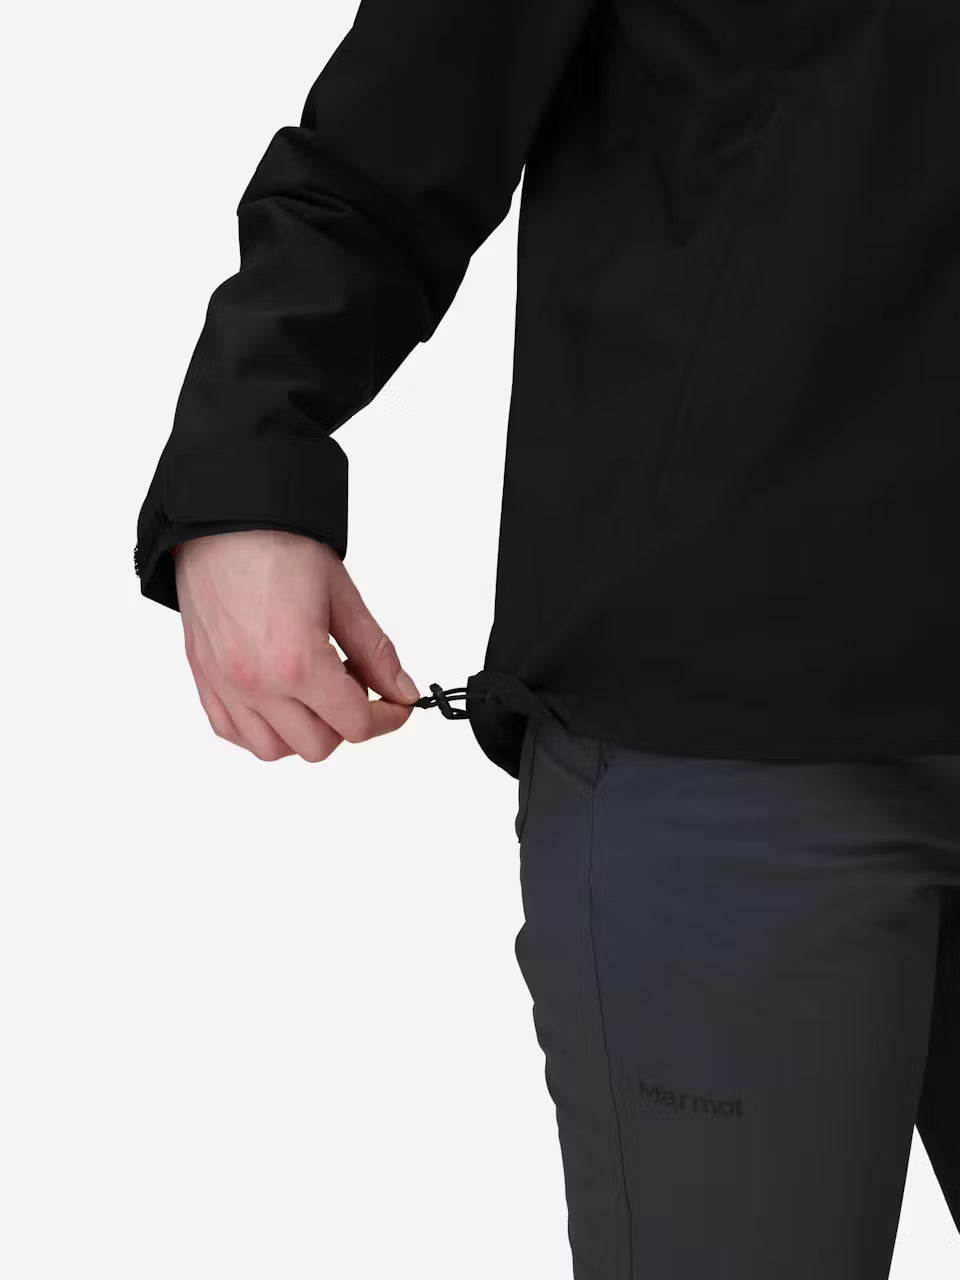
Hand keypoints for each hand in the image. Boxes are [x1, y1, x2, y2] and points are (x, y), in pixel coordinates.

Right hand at [174, 530, 420, 761]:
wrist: (222, 518)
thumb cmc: (276, 545)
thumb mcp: (342, 597)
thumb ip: (375, 652)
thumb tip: (400, 690)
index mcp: (296, 663)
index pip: (356, 725)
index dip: (387, 717)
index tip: (396, 704)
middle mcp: (256, 684)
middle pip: (319, 746)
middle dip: (346, 722)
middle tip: (352, 684)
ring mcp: (224, 685)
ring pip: (274, 749)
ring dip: (303, 731)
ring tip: (313, 692)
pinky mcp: (203, 678)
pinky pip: (232, 732)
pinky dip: (261, 728)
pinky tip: (279, 700)